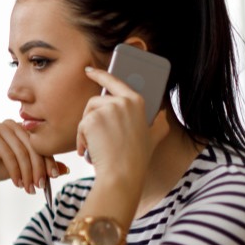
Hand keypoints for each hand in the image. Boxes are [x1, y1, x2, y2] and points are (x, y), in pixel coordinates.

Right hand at [0, 120, 66, 195]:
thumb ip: (40, 166)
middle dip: (38, 169)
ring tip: (28, 188)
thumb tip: (65, 169)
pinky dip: (14, 171)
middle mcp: (13, 124)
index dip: (49, 161)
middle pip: (33, 147)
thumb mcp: (22, 168)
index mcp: (23, 129)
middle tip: (40, 187)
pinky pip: (8, 154)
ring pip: (22, 152)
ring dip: (27, 173)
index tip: (54, 178)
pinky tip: (17, 183)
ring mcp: (1, 128)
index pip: (42, 144)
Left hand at [78, 67, 165, 182]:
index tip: (89, 71)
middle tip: (95, 139)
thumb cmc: (137, 159)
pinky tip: (88, 151)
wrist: (122, 174)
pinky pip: (81, 126)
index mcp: (137, 101)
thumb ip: (158, 123)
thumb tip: (163, 114)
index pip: (115, 81)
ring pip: (87, 114)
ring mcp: (108, 108)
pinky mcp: (93, 118)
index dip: (101, 74)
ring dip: (85, 131)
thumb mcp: (154, 137)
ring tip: (93, 147)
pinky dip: (81, 140)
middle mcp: (123, 101)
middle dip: (91, 119)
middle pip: (96, 102)